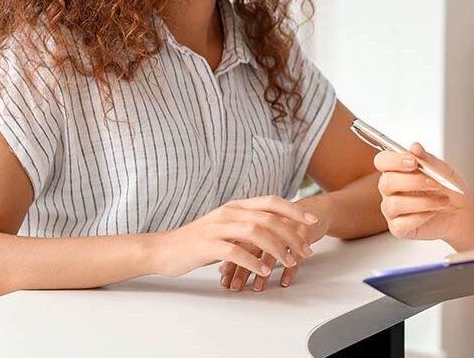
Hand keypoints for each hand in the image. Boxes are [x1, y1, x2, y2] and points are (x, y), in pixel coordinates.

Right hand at [151, 195, 317, 282]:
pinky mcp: (207, 245)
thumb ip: (246, 226)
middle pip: (268, 218)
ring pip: (256, 232)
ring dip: (276, 248)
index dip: (294, 210)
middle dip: (291, 234)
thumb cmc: (196, 242)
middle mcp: (229, 212)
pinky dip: (253, 261)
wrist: (162, 249)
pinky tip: (263, 271)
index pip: (271, 202)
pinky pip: (235, 251)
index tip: (311, 221)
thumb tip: (273, 231)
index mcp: (235, 206)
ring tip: (289, 262)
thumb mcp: (225, 228)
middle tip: (306, 250)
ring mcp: (217, 227)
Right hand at [374, 143, 473, 244]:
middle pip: (386, 182)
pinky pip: (401, 224)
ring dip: (423, 201)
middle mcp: (390, 189)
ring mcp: (392, 209)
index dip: (394, 160)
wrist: (461, 211)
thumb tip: (415, 147)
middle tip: (435, 183)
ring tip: (442, 200)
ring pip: (395, 204)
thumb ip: (427, 159)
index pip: (382, 161)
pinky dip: (421, 217)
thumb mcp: (442, 170)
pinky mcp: (398, 227)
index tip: (414, 162)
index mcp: (396, 170)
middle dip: (414, 182)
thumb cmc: (448, 189)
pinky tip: (433, 212)